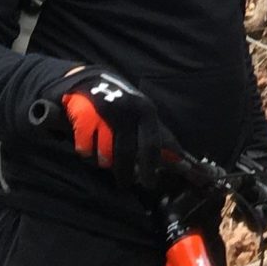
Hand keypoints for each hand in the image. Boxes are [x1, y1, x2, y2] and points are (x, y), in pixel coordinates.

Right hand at [56, 69, 177, 188]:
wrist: (89, 80)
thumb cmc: (122, 103)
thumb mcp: (142, 115)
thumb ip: (158, 136)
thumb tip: (181, 161)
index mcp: (147, 112)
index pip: (152, 145)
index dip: (151, 167)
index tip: (149, 184)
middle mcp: (128, 111)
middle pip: (127, 152)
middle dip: (126, 172)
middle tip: (124, 185)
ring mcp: (106, 113)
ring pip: (106, 153)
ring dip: (104, 161)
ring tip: (104, 161)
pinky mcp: (85, 115)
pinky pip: (86, 147)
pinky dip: (86, 151)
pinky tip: (88, 148)